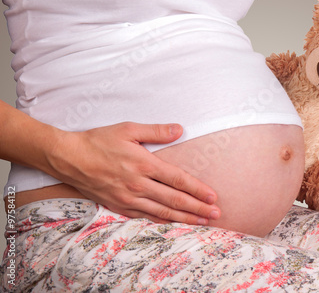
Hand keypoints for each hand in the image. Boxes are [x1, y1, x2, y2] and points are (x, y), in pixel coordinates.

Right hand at [48, 122, 220, 224]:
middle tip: (216, 213)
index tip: (212, 196)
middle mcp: (138, 184)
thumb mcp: (128, 129)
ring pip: (162, 212)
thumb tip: (180, 129)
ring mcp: (128, 198)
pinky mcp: (118, 206)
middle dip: (198, 208)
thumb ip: (156, 131)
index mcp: (143, 164)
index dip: (197, 189)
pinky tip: (174, 223)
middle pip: (174, 200)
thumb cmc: (99, 141)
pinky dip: (162, 221)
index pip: (177, 180)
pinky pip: (145, 217)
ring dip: (185, 218)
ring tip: (202, 222)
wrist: (68, 158)